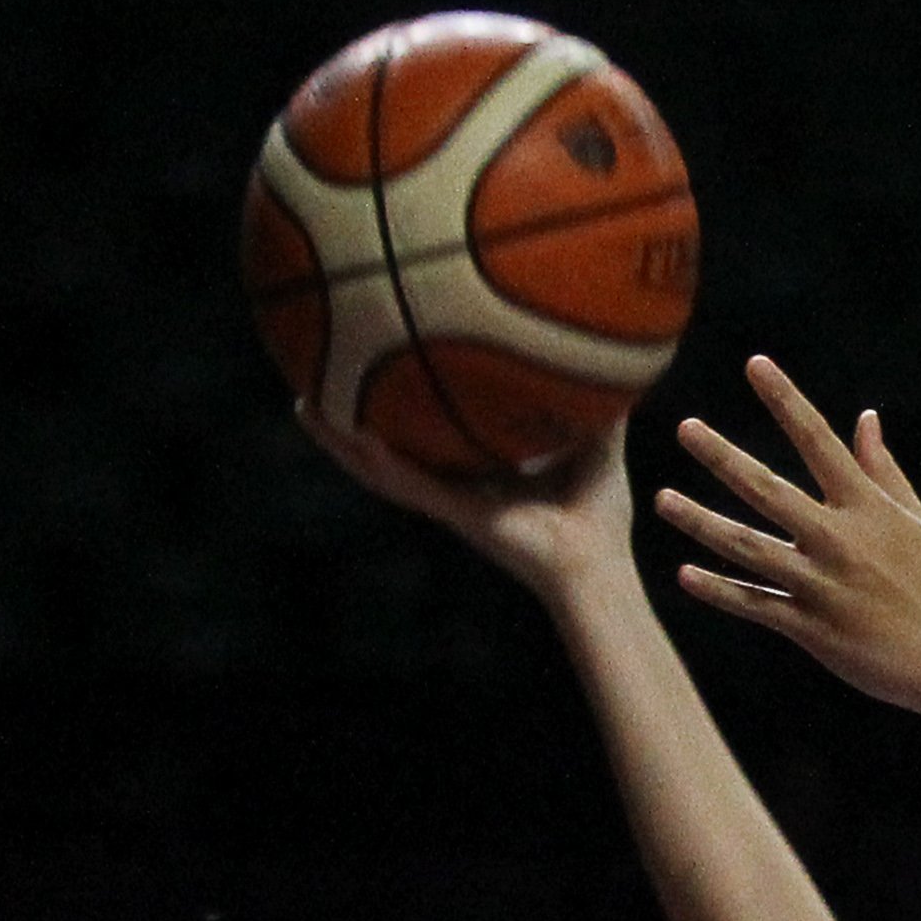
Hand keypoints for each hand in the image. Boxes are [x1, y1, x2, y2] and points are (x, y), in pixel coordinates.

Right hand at [295, 402, 639, 600]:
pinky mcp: (454, 514)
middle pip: (389, 448)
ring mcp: (448, 503)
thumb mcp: (599, 446)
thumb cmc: (600, 518)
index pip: (431, 436)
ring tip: (304, 404)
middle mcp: (455, 488)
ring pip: (379, 468)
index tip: (378, 370)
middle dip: (352, 420)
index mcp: (480, 475)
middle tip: (315, 384)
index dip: (402, 408)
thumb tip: (616, 353)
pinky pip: (404, 483)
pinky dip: (374, 458)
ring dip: (341, 440)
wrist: (599, 567)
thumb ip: (598, 404)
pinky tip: (348, 430)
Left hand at [655, 358, 920, 716]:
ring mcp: (822, 585)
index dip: (786, 399)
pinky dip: (720, 590)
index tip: (756, 364)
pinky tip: (685, 574)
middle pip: (768, 490)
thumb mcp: (916, 521)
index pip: (818, 440)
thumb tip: (866, 418)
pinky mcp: (813, 629)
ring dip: (701, 521)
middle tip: (685, 428)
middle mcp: (839, 539)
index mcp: (867, 507)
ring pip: (748, 547)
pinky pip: (755, 605)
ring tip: (662, 499)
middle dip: (723, 457)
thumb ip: (884, 470)